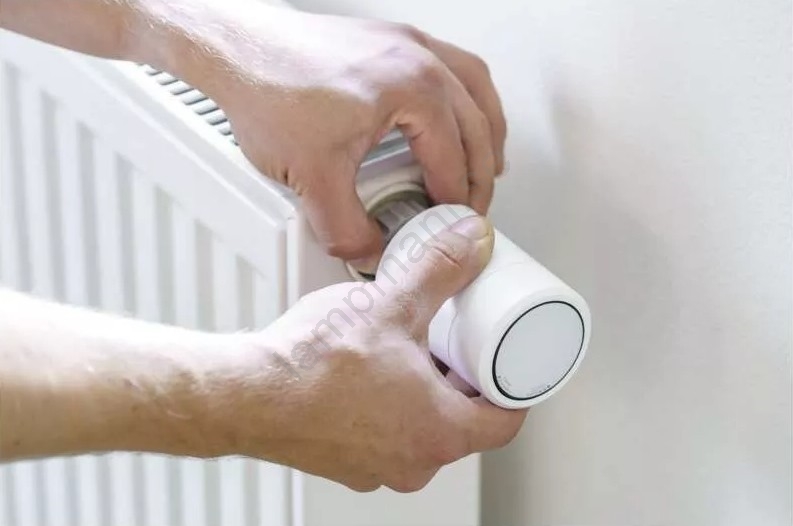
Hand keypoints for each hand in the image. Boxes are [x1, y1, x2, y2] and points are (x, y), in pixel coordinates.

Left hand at [168, 2, 506, 265]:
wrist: (235, 48)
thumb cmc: (269, 89)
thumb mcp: (311, 178)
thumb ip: (346, 229)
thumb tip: (370, 251)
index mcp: (414, 89)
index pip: (455, 159)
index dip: (458, 201)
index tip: (454, 223)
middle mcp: (418, 59)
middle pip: (476, 124)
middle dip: (481, 173)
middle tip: (471, 206)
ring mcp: (406, 43)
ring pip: (474, 87)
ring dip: (486, 130)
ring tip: (487, 162)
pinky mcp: (388, 38)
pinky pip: (450, 65)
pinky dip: (465, 97)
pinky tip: (453, 113)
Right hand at [208, 216, 525, 491]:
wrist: (245, 394)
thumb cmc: (311, 366)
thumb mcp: (391, 305)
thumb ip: (440, 270)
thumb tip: (473, 242)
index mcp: (440, 432)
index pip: (505, 421)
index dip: (513, 388)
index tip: (508, 363)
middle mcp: (414, 461)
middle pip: (464, 423)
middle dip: (464, 382)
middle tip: (460, 345)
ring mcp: (378, 469)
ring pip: (423, 430)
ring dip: (424, 394)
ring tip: (412, 352)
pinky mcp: (347, 463)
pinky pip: (386, 436)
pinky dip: (389, 408)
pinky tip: (371, 375)